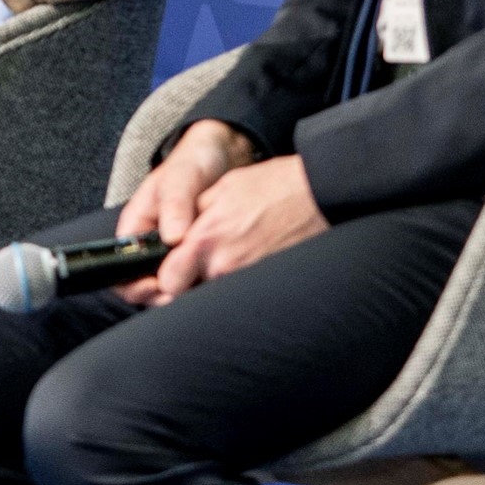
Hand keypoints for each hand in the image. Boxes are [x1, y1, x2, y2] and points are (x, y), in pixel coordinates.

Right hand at [110, 118, 259, 304]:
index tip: (160, 287)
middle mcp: (148, 245)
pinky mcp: (193, 255)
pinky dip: (201, 281)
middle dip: (161, 294)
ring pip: (170, 285)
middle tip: (185, 293)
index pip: (120, 270)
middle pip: (143, 285)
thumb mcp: (179, 180)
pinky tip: (215, 279)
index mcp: (134, 228)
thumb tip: (173, 239)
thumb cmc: (191, 164)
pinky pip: (192, 277)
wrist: (219, 157)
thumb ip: (175, 206)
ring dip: (183, 291)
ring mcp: (170, 253)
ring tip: (202, 288)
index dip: (136, 285)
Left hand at [150, 153, 324, 300]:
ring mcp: (248, 279)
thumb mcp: (222, 188)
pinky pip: (241, 292)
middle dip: (187, 287)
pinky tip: (247, 263)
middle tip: (194, 269)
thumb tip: (171, 233)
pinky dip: (238, 285)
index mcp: (206, 241)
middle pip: (189, 297)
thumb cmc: (274, 187)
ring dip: (213, 284)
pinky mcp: (267, 283)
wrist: (320, 195)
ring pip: (215, 295)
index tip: (168, 269)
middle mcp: (224, 267)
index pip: (166, 282)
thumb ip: (192, 214)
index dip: (163, 278)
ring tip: (227, 259)